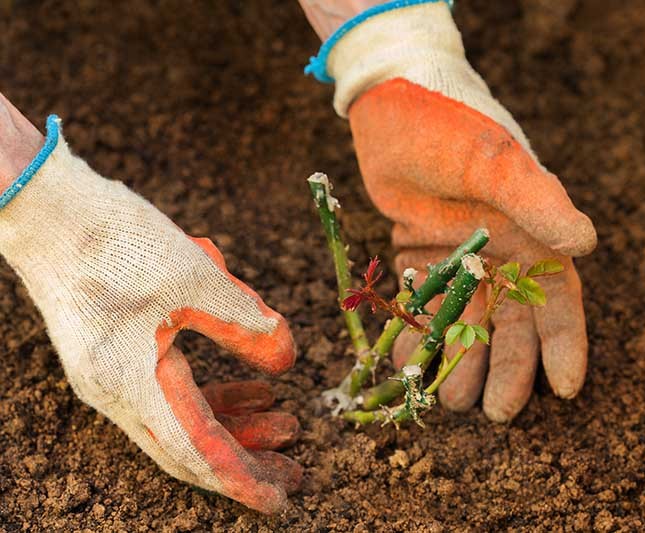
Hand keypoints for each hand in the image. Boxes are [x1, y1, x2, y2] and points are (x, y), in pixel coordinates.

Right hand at [0, 113, 300, 512]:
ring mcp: (111, 377)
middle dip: (246, 459)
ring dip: (235, 425)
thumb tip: (288, 360)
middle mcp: (117, 393)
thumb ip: (247, 325)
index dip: (243, 479)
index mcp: (134, 383)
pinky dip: (212, 397)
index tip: (282, 500)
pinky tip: (252, 388)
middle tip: (296, 468)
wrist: (49, 211)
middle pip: (191, 447)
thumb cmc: (120, 241)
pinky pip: (170, 395)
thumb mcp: (199, 280)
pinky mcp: (115, 358)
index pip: (199, 451)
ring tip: (285, 420)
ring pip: (183, 421)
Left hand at [326, 2, 596, 420]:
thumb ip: (536, 199)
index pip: (558, 300)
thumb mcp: (494, 160)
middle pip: (512, 325)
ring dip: (460, 361)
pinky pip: (423, 309)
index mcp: (532, 235)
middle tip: (497, 413)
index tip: (567, 390)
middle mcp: (501, 254)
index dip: (565, 345)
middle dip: (508, 370)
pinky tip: (405, 363)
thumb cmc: (450, 125)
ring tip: (447, 398)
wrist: (392, 102)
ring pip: (467, 324)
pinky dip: (417, 336)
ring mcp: (460, 260)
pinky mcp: (420, 259)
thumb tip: (588, 243)